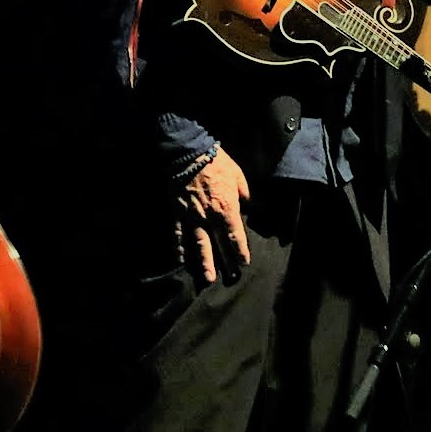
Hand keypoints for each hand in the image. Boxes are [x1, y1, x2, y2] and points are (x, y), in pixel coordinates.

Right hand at [176, 148, 250, 284]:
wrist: (189, 152)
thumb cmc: (217, 163)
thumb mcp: (239, 178)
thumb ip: (246, 197)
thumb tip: (253, 208)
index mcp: (226, 209)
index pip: (235, 236)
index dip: (240, 251)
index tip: (244, 263)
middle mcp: (209, 218)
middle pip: (218, 244)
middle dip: (225, 262)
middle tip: (230, 279)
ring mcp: (191, 217)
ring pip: (198, 244)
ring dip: (203, 262)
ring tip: (206, 278)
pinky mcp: (177, 213)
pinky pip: (178, 234)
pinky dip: (179, 247)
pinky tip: (181, 260)